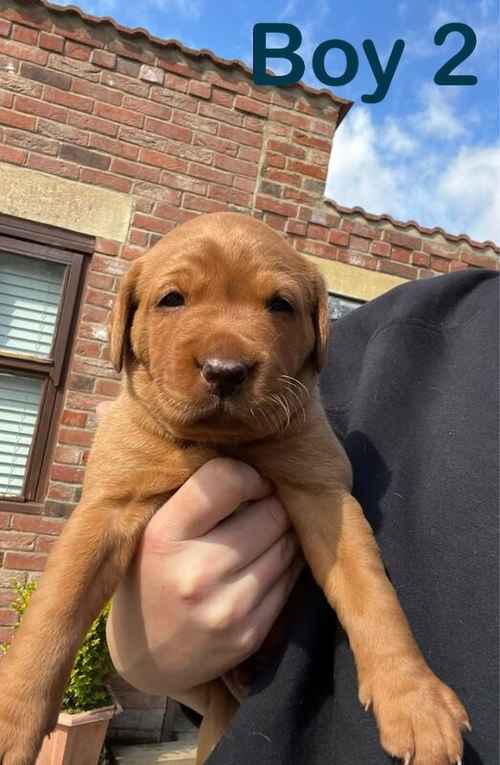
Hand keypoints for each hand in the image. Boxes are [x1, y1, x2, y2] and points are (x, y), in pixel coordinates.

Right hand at [106, 458, 302, 709]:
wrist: (145, 659)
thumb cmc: (151, 575)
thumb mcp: (149, 528)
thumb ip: (187, 492)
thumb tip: (186, 435)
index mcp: (163, 536)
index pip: (225, 480)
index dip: (247, 475)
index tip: (248, 483)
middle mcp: (195, 572)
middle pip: (269, 513)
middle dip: (272, 504)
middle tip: (264, 505)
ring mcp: (226, 607)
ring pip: (286, 546)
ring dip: (284, 533)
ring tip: (268, 530)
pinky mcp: (249, 634)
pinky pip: (290, 581)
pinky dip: (287, 564)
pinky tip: (270, 560)